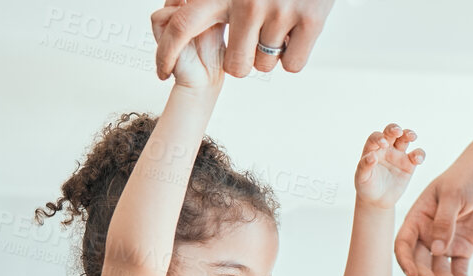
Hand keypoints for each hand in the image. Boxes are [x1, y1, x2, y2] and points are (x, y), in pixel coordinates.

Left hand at [154, 0, 333, 79]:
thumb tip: (170, 7)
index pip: (181, 25)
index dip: (167, 54)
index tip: (162, 73)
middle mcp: (248, 1)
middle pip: (236, 66)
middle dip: (242, 60)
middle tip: (252, 39)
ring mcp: (280, 11)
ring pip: (265, 65)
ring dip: (270, 52)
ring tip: (277, 23)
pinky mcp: (310, 21)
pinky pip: (292, 64)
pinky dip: (292, 54)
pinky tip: (294, 30)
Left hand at [355, 124, 424, 209]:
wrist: (377, 200)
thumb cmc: (366, 187)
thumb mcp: (361, 178)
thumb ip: (365, 166)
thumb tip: (372, 156)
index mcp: (372, 148)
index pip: (375, 137)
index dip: (379, 138)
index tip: (383, 144)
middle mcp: (386, 148)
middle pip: (391, 132)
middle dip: (395, 129)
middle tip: (398, 132)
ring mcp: (398, 155)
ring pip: (405, 139)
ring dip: (409, 134)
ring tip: (412, 136)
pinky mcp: (409, 164)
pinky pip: (417, 155)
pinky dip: (419, 154)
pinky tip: (418, 160)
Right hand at [393, 148, 472, 275]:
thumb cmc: (465, 178)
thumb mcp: (453, 195)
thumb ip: (444, 222)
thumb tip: (437, 251)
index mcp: (417, 218)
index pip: (404, 244)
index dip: (405, 261)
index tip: (412, 275)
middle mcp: (427, 234)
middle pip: (421, 262)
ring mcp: (445, 243)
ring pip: (439, 270)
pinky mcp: (462, 249)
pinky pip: (458, 269)